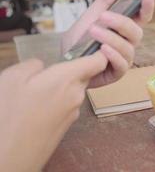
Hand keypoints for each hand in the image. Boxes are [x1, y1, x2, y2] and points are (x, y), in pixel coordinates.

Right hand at [0, 54, 106, 171]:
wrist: (10, 156)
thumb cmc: (9, 117)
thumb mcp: (12, 78)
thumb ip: (33, 65)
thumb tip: (41, 67)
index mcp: (67, 79)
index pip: (97, 62)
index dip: (98, 52)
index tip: (93, 47)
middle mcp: (76, 95)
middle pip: (83, 76)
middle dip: (69, 71)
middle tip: (46, 74)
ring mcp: (73, 112)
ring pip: (73, 91)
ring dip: (60, 88)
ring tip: (34, 95)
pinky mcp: (67, 125)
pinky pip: (66, 105)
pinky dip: (56, 102)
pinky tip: (36, 109)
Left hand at [62, 0, 154, 87]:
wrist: (65, 63)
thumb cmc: (78, 42)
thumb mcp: (89, 18)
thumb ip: (103, 3)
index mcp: (123, 29)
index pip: (141, 18)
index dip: (147, 8)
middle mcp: (127, 43)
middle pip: (137, 32)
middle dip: (121, 23)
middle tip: (103, 16)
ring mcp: (124, 58)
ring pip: (128, 48)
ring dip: (111, 38)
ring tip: (93, 31)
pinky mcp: (117, 72)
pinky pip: (121, 64)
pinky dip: (113, 55)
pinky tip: (102, 49)